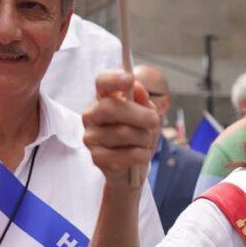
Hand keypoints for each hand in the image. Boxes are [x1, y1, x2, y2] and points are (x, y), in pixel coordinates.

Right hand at [82, 69, 160, 188]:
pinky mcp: (97, 158)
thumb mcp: (146, 115)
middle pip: (110, 107)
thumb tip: (138, 88)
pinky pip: (125, 154)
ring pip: (122, 132)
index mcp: (103, 99)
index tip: (130, 79)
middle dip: (138, 114)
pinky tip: (142, 155)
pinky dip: (141, 155)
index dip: (114, 79)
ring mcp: (91, 137)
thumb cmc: (138, 135)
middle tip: (155, 121)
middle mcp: (92, 115)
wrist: (132, 167)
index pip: (102, 82)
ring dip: (143, 138)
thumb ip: (143, 101)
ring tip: (146, 141)